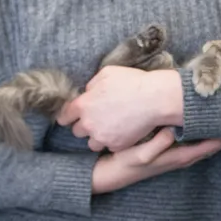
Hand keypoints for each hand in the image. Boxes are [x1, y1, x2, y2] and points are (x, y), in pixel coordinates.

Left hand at [58, 66, 183, 151]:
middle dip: (86, 125)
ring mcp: (102, 137)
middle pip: (77, 131)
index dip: (68, 116)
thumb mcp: (107, 73)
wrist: (156, 98)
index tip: (73, 116)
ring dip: (98, 137)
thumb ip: (92, 85)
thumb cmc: (133, 82)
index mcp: (83, 105)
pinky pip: (110, 147)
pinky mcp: (117, 145)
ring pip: (92, 143)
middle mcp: (89, 123)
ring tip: (110, 129)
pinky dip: (114, 141)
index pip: (64, 116)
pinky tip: (123, 132)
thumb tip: (89, 92)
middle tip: (98, 119)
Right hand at [92, 129, 220, 193]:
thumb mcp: (140, 154)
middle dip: (220, 128)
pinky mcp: (167, 150)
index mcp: (179, 157)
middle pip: (210, 143)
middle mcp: (181, 157)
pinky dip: (196, 129)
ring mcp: (175, 154)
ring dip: (209, 128)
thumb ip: (158, 143)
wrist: (108, 175)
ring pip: (200, 140)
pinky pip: (189, 139)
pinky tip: (193, 117)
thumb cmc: (124, 164)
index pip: (211, 146)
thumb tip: (173, 130)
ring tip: (216, 110)